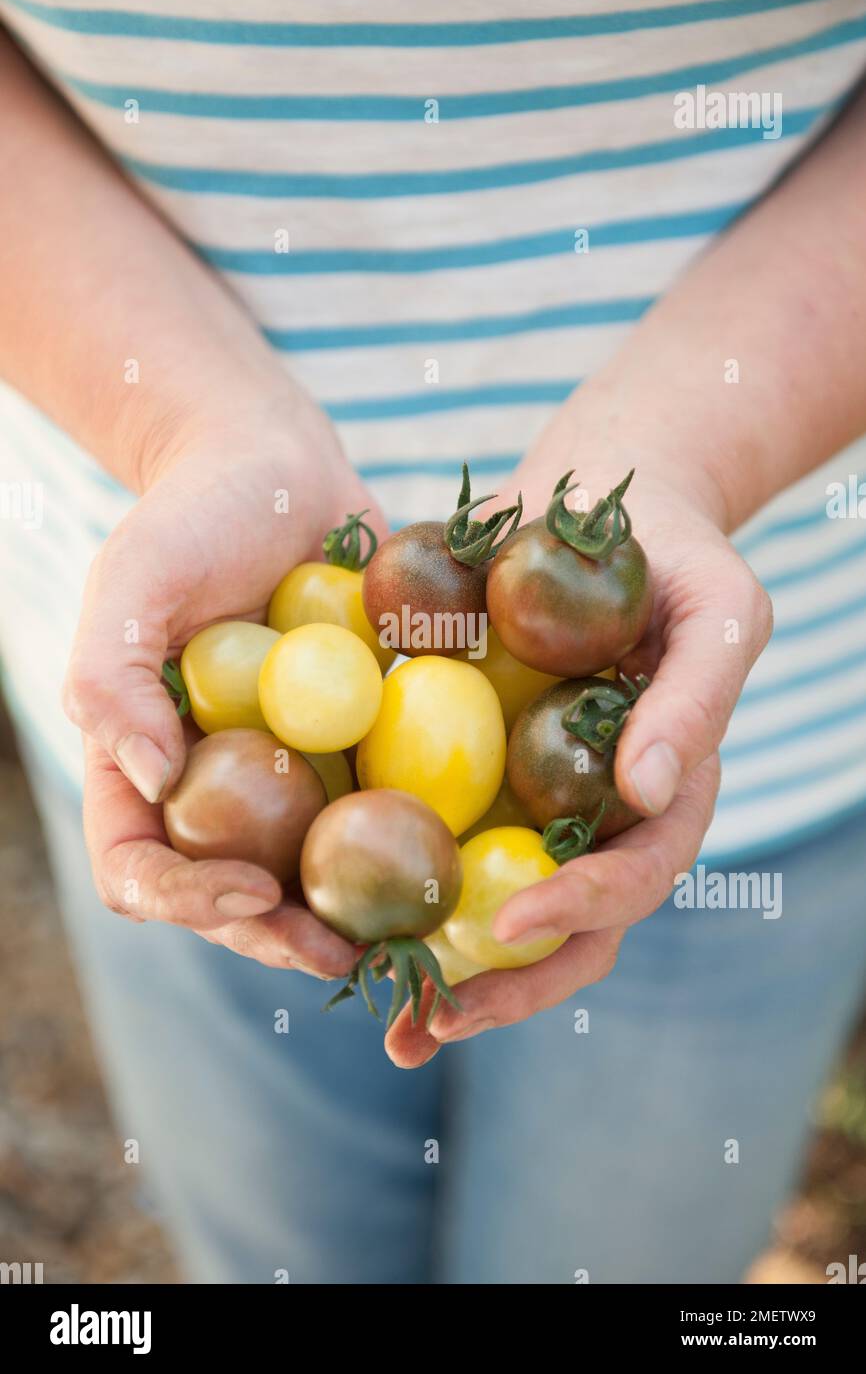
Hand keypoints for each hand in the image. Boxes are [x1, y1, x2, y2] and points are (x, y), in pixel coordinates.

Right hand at [63, 389, 386, 977]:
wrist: (279, 466)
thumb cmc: (191, 514)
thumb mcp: (132, 577)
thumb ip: (114, 676)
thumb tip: (151, 777)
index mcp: (146, 766)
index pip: (141, 867)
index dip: (185, 899)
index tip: (249, 892)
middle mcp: (219, 787)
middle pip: (235, 897)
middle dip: (283, 938)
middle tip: (343, 956)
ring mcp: (293, 776)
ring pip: (318, 877)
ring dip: (358, 921)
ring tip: (411, 944)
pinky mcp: (364, 749)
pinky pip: (387, 815)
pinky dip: (419, 853)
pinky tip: (468, 869)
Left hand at [385, 389, 772, 1066]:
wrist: (590, 506)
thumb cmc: (674, 554)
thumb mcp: (716, 610)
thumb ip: (696, 698)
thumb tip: (647, 788)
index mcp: (662, 800)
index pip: (634, 880)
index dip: (582, 910)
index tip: (517, 920)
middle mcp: (592, 821)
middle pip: (558, 931)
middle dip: (500, 988)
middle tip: (428, 1025)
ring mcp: (527, 802)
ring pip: (486, 904)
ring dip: (435, 967)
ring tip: (375, 1008)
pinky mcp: (463, 771)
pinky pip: (426, 833)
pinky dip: (386, 878)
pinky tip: (326, 909)